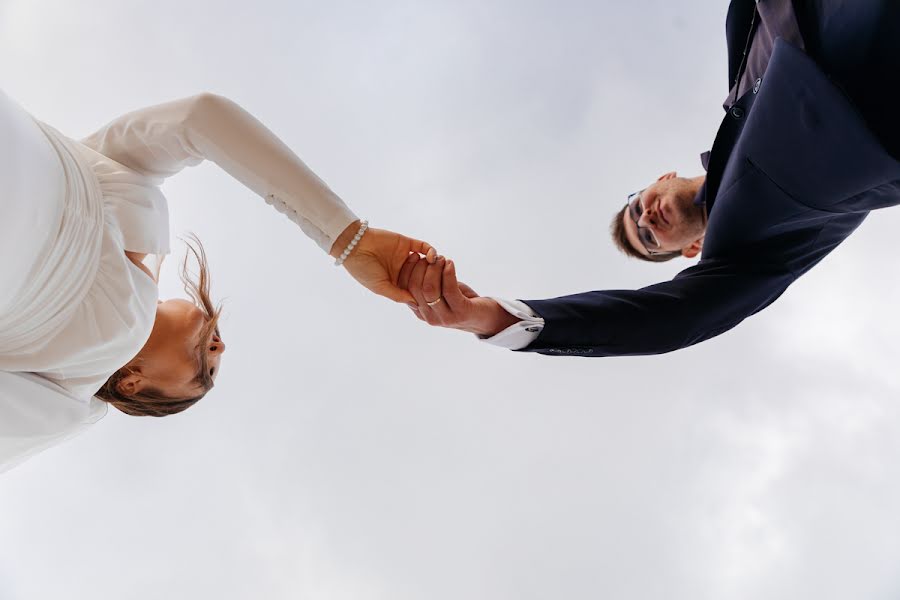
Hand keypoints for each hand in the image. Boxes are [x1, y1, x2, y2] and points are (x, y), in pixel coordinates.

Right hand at [335, 222, 436, 303]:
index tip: (437, 298)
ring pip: (426, 262)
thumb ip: (398, 295)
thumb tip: (417, 304)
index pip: (416, 289)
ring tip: (441, 269)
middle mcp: (403, 270)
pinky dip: (430, 251)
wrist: (353, 246)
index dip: (426, 293)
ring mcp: (405, 256)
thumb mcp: (379, 287)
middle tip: (444, 282)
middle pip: (424, 276)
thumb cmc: (363, 269)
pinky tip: (432, 258)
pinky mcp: (407, 243)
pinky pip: (423, 247)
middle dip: (434, 279)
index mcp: (396, 283)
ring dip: (435, 265)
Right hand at [398, 254, 519, 335]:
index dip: (406, 270)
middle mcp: (429, 317)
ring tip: (443, 259)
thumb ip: (426, 284)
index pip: (404, 289)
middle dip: (421, 266)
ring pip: (429, 289)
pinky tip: (450, 264)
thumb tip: (415, 261)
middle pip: (414, 287)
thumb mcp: (440, 294)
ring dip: (435, 269)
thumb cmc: (460, 301)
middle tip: (432, 256)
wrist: (485, 318)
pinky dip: (448, 273)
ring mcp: (445, 317)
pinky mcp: (460, 312)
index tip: (414, 255)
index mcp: (420, 311)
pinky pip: (449, 290)